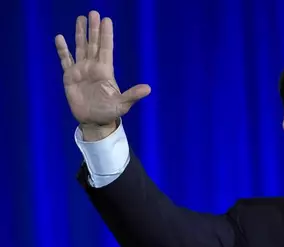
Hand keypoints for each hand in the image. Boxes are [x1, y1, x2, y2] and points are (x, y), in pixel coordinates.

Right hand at [54, 10, 149, 139]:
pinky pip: (65, 60)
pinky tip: (60, 37)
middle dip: (94, 29)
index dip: (106, 34)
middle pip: (93, 44)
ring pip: (81, 47)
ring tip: (80, 19)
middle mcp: (93, 67)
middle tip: (93, 13)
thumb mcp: (123, 104)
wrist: (94, 121)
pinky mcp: (70, 77)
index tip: (106, 20)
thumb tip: (148, 88)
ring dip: (80, 34)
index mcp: (105, 71)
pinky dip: (62, 49)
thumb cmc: (110, 113)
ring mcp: (81, 70)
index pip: (106, 48)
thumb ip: (133, 95)